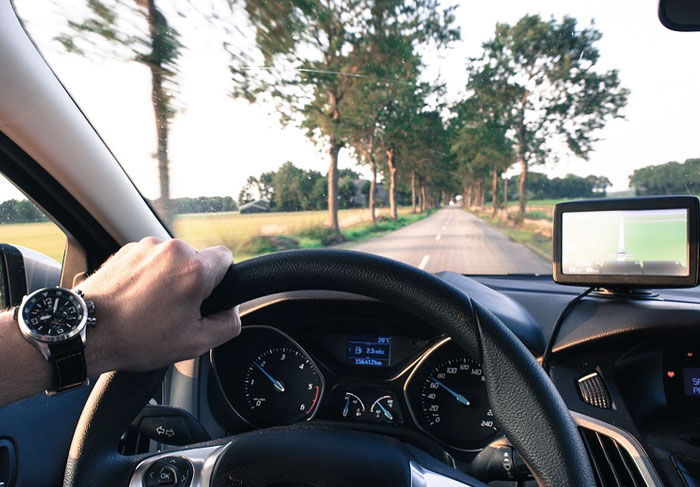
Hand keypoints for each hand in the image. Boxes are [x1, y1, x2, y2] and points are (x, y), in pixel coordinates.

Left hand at [78, 237, 240, 375]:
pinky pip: (150, 260)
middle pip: (198, 261)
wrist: (87, 332)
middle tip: (175, 311)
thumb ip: (228, 324)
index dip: (221, 280)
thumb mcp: (195, 343)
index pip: (226, 258)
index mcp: (194, 269)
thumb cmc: (137, 338)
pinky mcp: (127, 250)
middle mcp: (172, 250)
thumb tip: (232, 311)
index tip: (206, 298)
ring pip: (173, 261)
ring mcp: (146, 247)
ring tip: (150, 307)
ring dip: (169, 279)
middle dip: (192, 283)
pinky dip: (148, 277)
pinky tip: (136, 299)